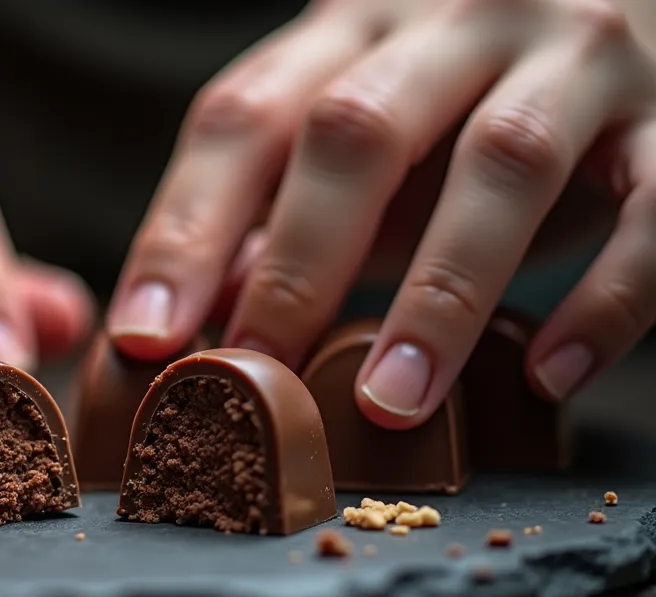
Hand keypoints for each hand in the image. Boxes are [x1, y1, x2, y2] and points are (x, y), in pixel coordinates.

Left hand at [110, 0, 655, 427]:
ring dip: (439, 294)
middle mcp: (459, 22)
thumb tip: (189, 315)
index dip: (186, 226)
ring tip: (388, 404)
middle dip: (296, 262)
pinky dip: (604, 299)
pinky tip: (547, 376)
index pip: (245, 117)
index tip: (144, 333)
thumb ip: (283, 205)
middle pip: (356, 131)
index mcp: (354, 25)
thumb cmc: (466, 97)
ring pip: (501, 163)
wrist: (637, 3)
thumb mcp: (366, 131)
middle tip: (253, 374)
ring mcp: (575, 58)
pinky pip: (653, 208)